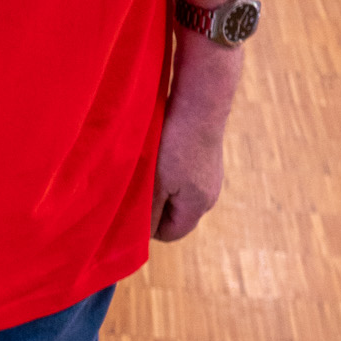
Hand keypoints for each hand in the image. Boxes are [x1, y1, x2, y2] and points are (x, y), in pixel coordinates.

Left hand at [151, 63, 232, 241]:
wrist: (201, 104)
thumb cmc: (176, 144)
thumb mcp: (157, 182)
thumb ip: (148, 210)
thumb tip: (138, 236)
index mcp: (198, 205)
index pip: (170, 234)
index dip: (148, 228)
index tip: (130, 208)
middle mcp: (209, 195)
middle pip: (174, 215)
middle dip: (152, 206)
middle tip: (134, 187)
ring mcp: (210, 177)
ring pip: (176, 194)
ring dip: (158, 187)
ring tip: (145, 169)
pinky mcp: (205, 160)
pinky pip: (182, 176)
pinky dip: (167, 170)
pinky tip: (158, 154)